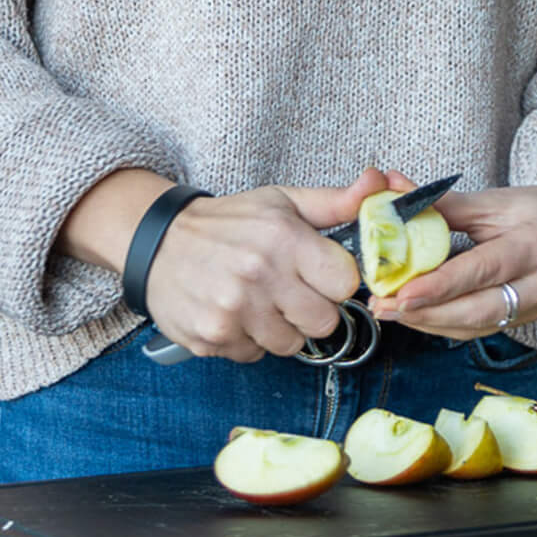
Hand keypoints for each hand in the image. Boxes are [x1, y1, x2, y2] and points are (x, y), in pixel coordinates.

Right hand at [144, 167, 385, 362]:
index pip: (345, 284)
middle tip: (287, 291)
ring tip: (257, 301)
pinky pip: (254, 355)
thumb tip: (379, 182)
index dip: (334, 282)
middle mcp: (259, 275)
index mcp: (283, 238)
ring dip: (279, 328)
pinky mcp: (212, 337)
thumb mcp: (281, 202)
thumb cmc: (228, 223)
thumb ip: (335, 201)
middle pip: (324, 322)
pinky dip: (247, 340)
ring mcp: (234, 310)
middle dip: (311, 310)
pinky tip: (233, 313)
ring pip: (290, 345)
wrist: (157, 242)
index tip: (317, 274)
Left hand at [367, 168, 536, 338]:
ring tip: (391, 312)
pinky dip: (447, 324)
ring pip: (478, 325)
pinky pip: (483, 329)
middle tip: (384, 306)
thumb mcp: (500, 201)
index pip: (483, 270)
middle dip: (427, 313)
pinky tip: (419, 316)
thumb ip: (447, 205)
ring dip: (431, 322)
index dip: (440, 286)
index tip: (402, 293)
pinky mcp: (528, 320)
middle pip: (479, 309)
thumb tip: (395, 198)